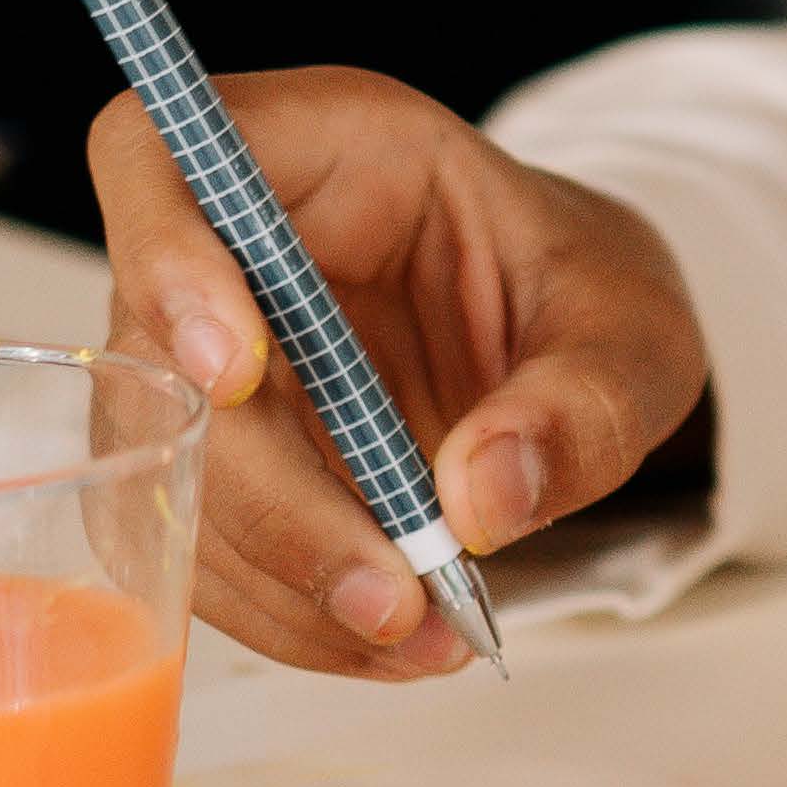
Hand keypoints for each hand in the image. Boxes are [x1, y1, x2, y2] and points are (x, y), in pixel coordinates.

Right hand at [93, 68, 710, 679]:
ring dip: (278, 583)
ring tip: (417, 638)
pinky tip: (386, 641)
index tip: (238, 377)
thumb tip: (482, 497)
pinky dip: (288, 612)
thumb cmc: (587, 292)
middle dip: (268, 502)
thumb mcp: (635, 330)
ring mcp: (198, 360)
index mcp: (319, 145)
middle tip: (389, 596)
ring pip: (164, 480)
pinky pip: (203, 550)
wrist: (575, 349)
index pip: (157, 154)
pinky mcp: (210, 463)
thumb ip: (583, 400)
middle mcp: (226, 247)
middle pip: (151, 365)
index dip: (165, 258)